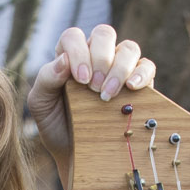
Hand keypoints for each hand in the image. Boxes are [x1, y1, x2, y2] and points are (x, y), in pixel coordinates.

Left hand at [26, 24, 156, 171]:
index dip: (78, 52)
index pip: (74, 36)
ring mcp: (119, 67)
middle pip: (104, 34)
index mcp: (70, 55)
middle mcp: (96, 56)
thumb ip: (46, 79)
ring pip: (129, 48)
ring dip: (120, 68)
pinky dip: (142, 74)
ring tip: (109, 95)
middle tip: (94, 88)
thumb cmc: (56, 126)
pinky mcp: (139, 83)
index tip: (80, 80)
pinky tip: (133, 88)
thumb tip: (64, 60)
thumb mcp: (41, 104)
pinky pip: (147, 67)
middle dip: (101, 59)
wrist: (76, 154)